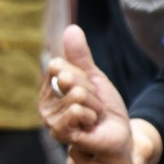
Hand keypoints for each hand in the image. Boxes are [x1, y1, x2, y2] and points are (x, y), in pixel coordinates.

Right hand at [41, 24, 133, 163]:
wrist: (119, 134)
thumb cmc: (105, 109)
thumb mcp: (95, 78)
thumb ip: (81, 56)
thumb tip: (71, 28)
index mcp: (50, 88)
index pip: (60, 65)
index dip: (82, 75)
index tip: (89, 89)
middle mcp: (45, 103)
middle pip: (69, 79)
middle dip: (92, 92)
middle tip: (94, 107)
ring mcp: (50, 119)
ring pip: (76, 95)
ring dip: (94, 106)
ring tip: (93, 118)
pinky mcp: (59, 132)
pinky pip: (76, 110)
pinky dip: (91, 116)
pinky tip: (90, 126)